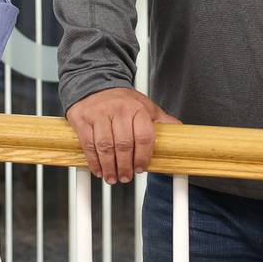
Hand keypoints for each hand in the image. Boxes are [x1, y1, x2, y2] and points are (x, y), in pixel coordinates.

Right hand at [65, 87, 179, 184]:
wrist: (94, 84)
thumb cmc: (122, 100)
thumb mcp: (145, 106)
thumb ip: (161, 120)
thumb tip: (180, 130)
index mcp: (137, 109)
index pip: (143, 137)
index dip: (143, 157)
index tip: (140, 168)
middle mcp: (118, 110)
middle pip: (123, 145)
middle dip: (125, 166)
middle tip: (126, 177)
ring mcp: (99, 114)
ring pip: (105, 146)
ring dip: (109, 167)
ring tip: (112, 177)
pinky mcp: (82, 119)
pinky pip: (88, 144)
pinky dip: (93, 161)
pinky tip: (98, 169)